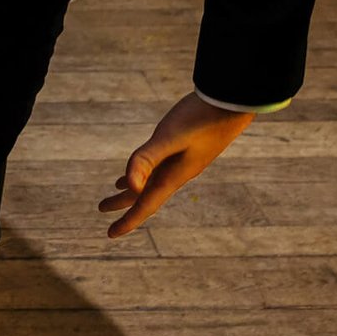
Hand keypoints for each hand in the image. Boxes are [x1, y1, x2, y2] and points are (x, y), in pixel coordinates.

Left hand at [99, 92, 257, 238]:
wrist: (234, 101)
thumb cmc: (202, 117)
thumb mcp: (170, 136)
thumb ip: (147, 158)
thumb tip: (130, 187)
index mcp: (173, 175)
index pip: (146, 204)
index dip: (128, 220)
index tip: (111, 234)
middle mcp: (178, 172)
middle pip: (146, 194)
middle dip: (124, 203)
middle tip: (102, 209)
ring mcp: (184, 160)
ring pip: (152, 180)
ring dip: (134, 187)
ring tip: (116, 190)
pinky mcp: (188, 147)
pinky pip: (161, 165)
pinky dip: (146, 169)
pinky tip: (147, 163)